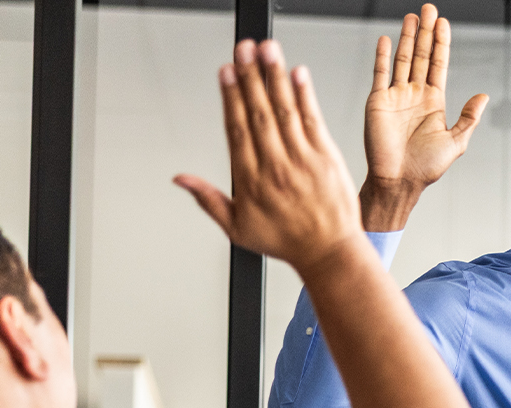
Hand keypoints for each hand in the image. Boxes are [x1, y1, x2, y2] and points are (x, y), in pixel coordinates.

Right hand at [174, 40, 364, 276]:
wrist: (330, 254)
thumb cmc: (286, 241)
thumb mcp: (237, 228)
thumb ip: (207, 199)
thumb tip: (179, 179)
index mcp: (251, 182)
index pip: (237, 130)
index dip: (230, 98)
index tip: (225, 72)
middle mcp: (275, 168)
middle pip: (259, 114)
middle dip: (249, 78)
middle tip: (243, 49)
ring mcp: (302, 161)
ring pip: (285, 112)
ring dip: (275, 78)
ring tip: (267, 50)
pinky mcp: (327, 158)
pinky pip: (313, 121)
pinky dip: (305, 96)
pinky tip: (298, 74)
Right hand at [361, 5, 486, 229]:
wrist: (398, 181)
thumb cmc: (426, 168)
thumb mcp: (455, 142)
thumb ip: (469, 118)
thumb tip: (484, 96)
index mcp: (434, 102)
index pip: (438, 65)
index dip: (441, 44)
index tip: (443, 23)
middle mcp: (415, 95)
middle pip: (421, 56)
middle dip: (426, 32)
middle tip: (429, 9)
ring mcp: (396, 96)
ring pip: (403, 60)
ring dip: (407, 37)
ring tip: (413, 16)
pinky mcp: (378, 101)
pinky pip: (380, 73)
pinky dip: (383, 56)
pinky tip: (388, 39)